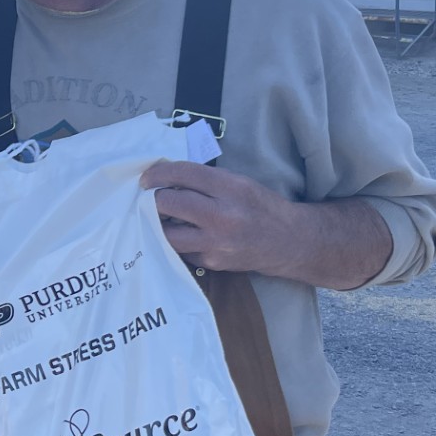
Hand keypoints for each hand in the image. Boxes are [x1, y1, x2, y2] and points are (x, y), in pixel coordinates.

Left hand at [141, 161, 393, 288]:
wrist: (289, 242)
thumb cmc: (263, 207)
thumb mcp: (240, 183)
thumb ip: (207, 181)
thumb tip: (168, 179)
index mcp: (230, 188)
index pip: (184, 174)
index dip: (158, 173)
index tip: (146, 178)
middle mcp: (222, 215)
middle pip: (168, 203)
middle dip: (153, 199)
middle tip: (150, 198)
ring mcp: (215, 242)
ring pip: (167, 233)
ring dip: (158, 224)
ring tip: (159, 218)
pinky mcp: (211, 262)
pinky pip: (182, 250)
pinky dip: (178, 242)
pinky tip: (182, 235)